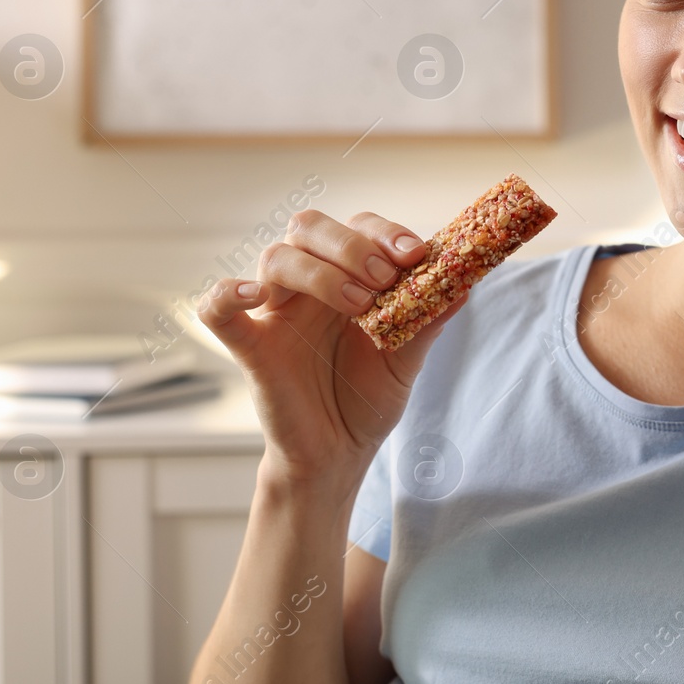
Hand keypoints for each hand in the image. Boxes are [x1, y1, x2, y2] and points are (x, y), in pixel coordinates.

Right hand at [196, 209, 467, 494]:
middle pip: (309, 227)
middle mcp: (307, 286)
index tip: (415, 253)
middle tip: (385, 276)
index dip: (383, 231)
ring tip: (360, 304)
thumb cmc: (367, 400)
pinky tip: (255, 296)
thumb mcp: (407, 360)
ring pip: (276, 258)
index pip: (357, 227)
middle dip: (351, 244)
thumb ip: (428, 321)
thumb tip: (466, 283)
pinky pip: (217, 308)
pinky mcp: (250, 346)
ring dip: (320, 271)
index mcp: (346, 278)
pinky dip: (227, 292)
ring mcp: (275, 313)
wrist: (338, 455)